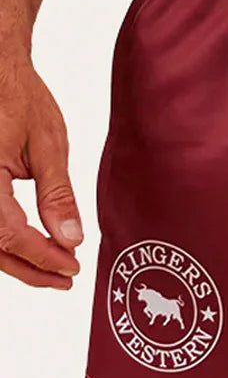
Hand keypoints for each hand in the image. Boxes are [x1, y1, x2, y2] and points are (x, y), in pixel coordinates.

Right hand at [0, 57, 81, 288]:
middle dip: (30, 268)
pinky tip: (32, 247)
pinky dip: (6, 241)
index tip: (71, 268)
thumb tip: (69, 239)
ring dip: (17, 260)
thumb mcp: (49, 146)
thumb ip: (57, 196)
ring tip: (54, 268)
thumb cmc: (19, 99)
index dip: (43, 257)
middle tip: (66, 278)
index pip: (11, 235)